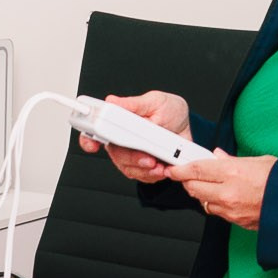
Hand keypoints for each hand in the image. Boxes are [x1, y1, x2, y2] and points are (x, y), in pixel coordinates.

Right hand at [78, 90, 192, 183]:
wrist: (188, 127)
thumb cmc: (169, 111)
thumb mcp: (155, 101)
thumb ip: (134, 104)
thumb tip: (113, 101)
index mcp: (119, 121)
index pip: (95, 131)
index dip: (88, 139)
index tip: (92, 145)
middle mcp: (122, 139)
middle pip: (114, 153)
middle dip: (130, 157)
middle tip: (147, 156)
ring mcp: (131, 154)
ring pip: (127, 167)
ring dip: (143, 167)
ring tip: (158, 162)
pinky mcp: (142, 167)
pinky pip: (141, 176)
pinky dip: (152, 174)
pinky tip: (162, 166)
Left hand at [168, 151, 275, 228]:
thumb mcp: (258, 161)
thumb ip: (232, 160)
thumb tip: (218, 156)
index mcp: (233, 172)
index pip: (197, 170)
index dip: (180, 169)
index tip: (174, 168)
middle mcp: (228, 192)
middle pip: (194, 188)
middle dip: (187, 181)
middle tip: (187, 175)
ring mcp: (231, 209)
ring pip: (203, 202)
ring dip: (201, 194)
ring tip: (208, 185)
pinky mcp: (236, 221)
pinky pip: (217, 212)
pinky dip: (214, 204)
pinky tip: (222, 196)